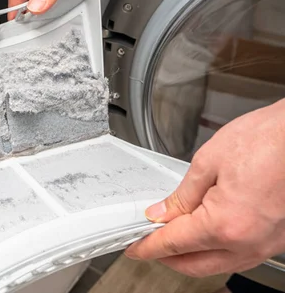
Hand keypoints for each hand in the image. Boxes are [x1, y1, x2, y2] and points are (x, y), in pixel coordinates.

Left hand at [125, 99, 284, 276]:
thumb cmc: (269, 140)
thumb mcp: (208, 162)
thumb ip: (181, 195)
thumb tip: (162, 214)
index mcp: (225, 225)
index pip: (173, 244)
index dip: (147, 246)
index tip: (134, 247)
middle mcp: (248, 243)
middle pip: (194, 264)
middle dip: (166, 256)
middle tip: (147, 241)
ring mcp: (267, 245)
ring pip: (218, 265)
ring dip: (191, 256)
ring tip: (172, 235)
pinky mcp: (277, 239)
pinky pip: (239, 256)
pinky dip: (216, 251)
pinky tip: (204, 234)